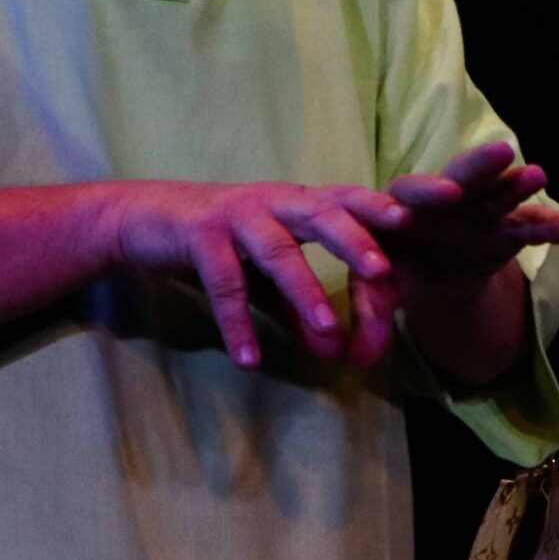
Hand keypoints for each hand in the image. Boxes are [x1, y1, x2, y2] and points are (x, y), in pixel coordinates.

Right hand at [99, 179, 408, 369]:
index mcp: (296, 203)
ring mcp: (234, 215)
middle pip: (320, 214)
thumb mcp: (263, 274)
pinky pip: (222, 282)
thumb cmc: (218, 241)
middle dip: (353, 239)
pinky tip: (250, 359)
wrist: (142, 219)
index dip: (379, 207)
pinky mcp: (197, 235)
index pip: (346, 200)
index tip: (417, 220)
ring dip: (302, 290)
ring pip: (276, 249)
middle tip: (382, 270)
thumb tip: (335, 351)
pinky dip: (236, 323)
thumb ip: (298, 307)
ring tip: (326, 331)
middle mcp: (272, 201)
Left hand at [379, 141, 558, 304]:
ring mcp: (478, 209)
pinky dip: (555, 225)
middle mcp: (444, 197)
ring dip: (518, 183)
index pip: (408, 195)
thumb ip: (371, 309)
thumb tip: (360, 353)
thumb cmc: (394, 268)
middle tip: (499, 153)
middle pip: (458, 176)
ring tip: (539, 174)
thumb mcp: (377, 288)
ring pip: (500, 190)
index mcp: (404, 204)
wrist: (427, 267)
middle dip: (477, 167)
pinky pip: (532, 225)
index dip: (420, 196)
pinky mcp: (505, 228)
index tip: (437, 198)